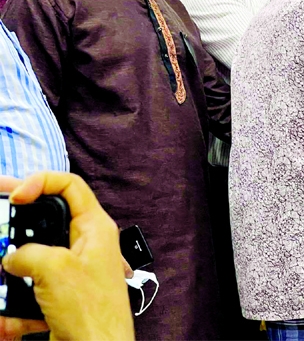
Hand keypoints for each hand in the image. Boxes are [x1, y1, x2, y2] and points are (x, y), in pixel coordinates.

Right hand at [1, 173, 134, 340]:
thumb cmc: (91, 310)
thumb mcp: (54, 269)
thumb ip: (28, 252)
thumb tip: (13, 258)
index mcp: (95, 227)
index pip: (70, 186)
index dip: (42, 182)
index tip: (16, 195)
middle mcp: (87, 244)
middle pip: (47, 221)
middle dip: (16, 224)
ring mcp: (74, 272)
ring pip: (33, 259)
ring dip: (12, 271)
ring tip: (2, 278)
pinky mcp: (63, 297)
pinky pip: (31, 294)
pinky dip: (15, 307)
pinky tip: (6, 322)